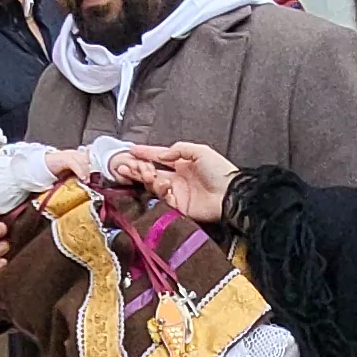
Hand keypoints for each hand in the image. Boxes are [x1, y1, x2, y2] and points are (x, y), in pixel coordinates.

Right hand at [117, 141, 239, 221]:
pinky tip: (164, 185)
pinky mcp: (178, 206)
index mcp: (183, 164)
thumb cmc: (221, 172)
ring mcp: (177, 192)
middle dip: (137, 168)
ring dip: (148, 178)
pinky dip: (160, 190)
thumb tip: (161, 154)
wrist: (230, 194)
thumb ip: (180, 149)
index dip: (146, 154)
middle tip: (126, 165)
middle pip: (151, 172)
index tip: (132, 150)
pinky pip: (162, 198)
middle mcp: (177, 178)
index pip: (159, 157)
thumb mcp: (201, 151)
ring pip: (153, 185)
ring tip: (148, 174)